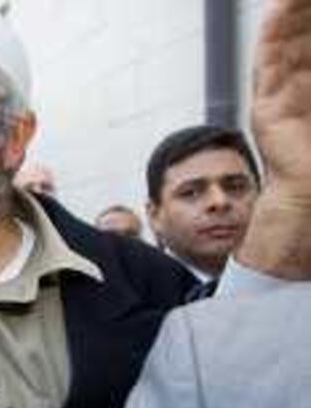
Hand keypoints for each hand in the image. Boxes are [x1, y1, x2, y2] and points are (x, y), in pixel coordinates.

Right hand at [237, 0, 310, 277]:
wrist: (308, 219)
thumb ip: (310, 93)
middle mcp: (303, 91)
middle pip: (307, 38)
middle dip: (309, 13)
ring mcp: (283, 101)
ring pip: (291, 43)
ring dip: (295, 12)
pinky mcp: (269, 113)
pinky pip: (269, 66)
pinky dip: (274, 35)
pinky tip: (279, 6)